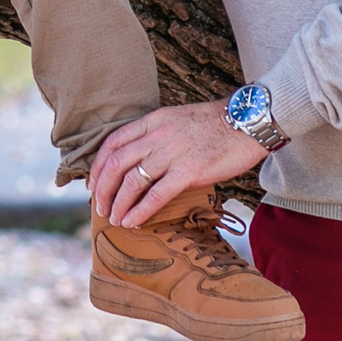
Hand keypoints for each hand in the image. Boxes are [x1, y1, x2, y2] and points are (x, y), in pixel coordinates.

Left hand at [90, 102, 269, 226]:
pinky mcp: (190, 171)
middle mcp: (158, 135)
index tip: (93, 183)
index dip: (98, 165)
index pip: (114, 142)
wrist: (248, 122)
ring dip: (119, 203)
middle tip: (100, 207)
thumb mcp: (178, 119)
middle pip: (117, 163)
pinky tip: (133, 222)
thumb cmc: (216, 124)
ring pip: (133, 180)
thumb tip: (142, 157)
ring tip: (114, 218)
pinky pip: (156, 195)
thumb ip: (158, 134)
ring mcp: (173, 153)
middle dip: (103, 188)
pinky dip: (140, 211)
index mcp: (154, 121)